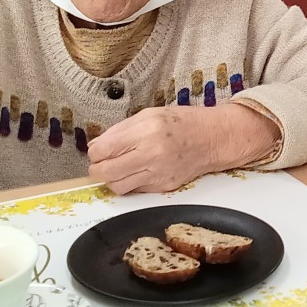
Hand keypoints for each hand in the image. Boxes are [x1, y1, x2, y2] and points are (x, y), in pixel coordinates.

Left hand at [87, 103, 280, 194]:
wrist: (212, 139)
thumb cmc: (181, 122)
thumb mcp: (148, 115)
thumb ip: (119, 130)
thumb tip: (95, 146)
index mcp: (145, 132)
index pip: (102, 151)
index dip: (94, 153)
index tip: (97, 150)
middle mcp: (151, 155)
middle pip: (105, 173)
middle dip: (97, 168)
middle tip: (101, 162)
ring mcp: (158, 175)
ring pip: (118, 187)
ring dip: (112, 179)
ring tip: (118, 168)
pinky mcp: (164, 188)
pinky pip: (135, 191)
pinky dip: (130, 183)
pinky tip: (137, 171)